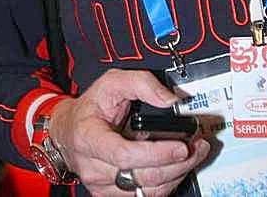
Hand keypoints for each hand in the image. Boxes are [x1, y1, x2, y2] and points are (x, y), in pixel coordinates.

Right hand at [50, 69, 209, 195]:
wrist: (68, 131)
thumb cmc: (91, 107)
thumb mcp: (111, 82)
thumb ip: (141, 83)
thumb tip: (169, 99)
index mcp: (89, 138)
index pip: (123, 154)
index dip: (155, 153)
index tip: (180, 145)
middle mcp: (94, 167)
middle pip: (141, 176)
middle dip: (177, 163)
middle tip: (197, 146)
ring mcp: (102, 185)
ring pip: (146, 191)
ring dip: (176, 174)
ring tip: (194, 154)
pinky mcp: (112, 195)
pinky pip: (144, 196)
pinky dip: (166, 182)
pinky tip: (177, 166)